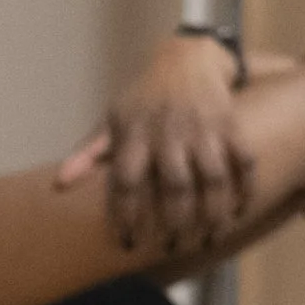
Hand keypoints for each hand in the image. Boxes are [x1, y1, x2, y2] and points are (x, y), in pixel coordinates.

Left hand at [55, 34, 252, 260]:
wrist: (186, 57)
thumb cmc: (143, 98)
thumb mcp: (113, 120)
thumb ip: (89, 155)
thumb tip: (59, 184)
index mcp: (135, 134)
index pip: (126, 182)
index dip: (126, 215)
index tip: (128, 243)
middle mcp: (169, 132)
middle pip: (175, 186)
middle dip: (175, 223)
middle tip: (172, 247)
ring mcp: (203, 128)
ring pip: (212, 179)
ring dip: (213, 214)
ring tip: (208, 240)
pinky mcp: (230, 123)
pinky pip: (243, 161)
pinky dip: (244, 188)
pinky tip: (239, 213)